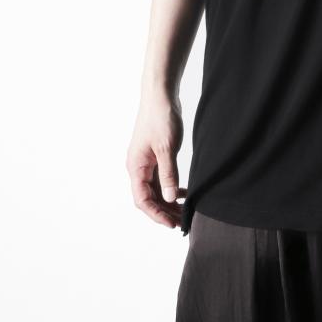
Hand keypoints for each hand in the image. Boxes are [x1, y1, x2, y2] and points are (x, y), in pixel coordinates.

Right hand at [126, 91, 187, 228]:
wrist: (161, 97)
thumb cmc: (161, 119)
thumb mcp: (167, 148)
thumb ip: (168, 174)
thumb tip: (169, 199)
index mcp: (136, 167)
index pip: (143, 200)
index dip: (156, 214)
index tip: (172, 224)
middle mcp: (138, 168)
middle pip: (149, 198)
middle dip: (164, 211)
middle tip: (183, 222)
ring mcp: (146, 163)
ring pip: (156, 189)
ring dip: (168, 202)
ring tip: (185, 211)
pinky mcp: (156, 157)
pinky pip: (161, 179)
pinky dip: (171, 188)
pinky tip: (184, 193)